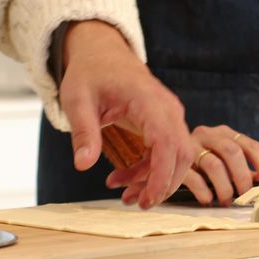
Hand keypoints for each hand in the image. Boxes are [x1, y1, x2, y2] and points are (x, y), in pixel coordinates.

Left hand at [59, 20, 192, 208]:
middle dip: (162, 184)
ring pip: (176, 156)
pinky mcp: (163, 122)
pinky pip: (165, 152)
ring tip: (125, 195)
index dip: (161, 175)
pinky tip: (123, 179)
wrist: (101, 53)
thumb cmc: (90, 73)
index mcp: (148, 101)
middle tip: (137, 204)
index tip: (148, 200)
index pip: (167, 143)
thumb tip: (83, 165)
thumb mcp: (77, 101)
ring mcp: (168, 115)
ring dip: (154, 180)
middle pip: (181, 154)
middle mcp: (166, 108)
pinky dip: (149, 170)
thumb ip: (83, 133)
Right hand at [179, 126, 258, 205]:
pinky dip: (204, 192)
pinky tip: (208, 200)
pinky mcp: (176, 161)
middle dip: (243, 177)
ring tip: (226, 202)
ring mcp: (190, 146)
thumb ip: (244, 170)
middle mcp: (208, 135)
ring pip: (213, 165)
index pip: (251, 145)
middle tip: (246, 196)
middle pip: (232, 151)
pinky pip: (193, 177)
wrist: (161, 155)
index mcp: (225, 133)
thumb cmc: (200, 162)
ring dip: (224, 187)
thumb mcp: (223, 162)